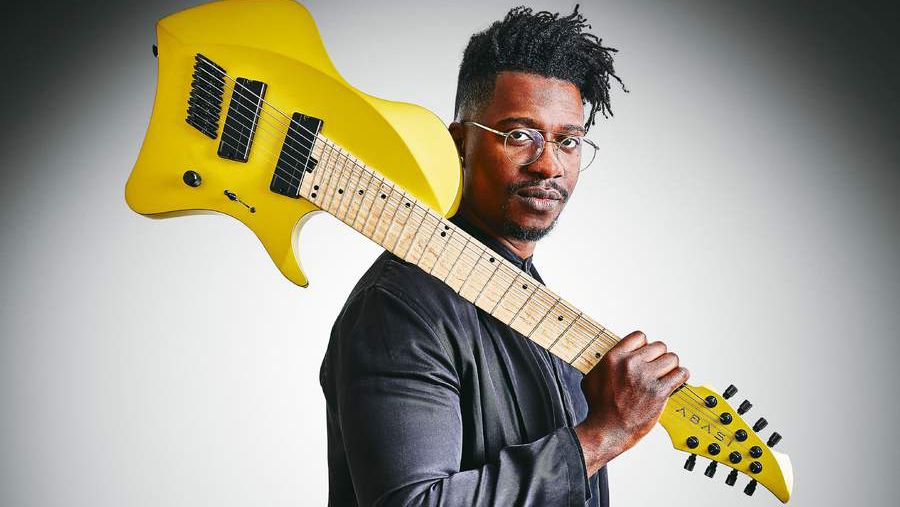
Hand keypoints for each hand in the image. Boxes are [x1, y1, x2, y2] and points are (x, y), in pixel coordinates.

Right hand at [574, 330, 688, 475]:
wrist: (606, 430)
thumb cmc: (598, 408)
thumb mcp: (592, 378)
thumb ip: (604, 364)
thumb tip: (612, 358)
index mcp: (614, 357)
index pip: (640, 337)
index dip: (644, 347)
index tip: (645, 356)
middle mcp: (630, 364)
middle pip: (659, 347)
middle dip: (659, 357)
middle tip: (656, 369)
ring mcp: (645, 377)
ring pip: (672, 358)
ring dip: (671, 367)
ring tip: (666, 375)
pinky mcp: (659, 392)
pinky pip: (680, 374)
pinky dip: (680, 377)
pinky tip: (675, 381)